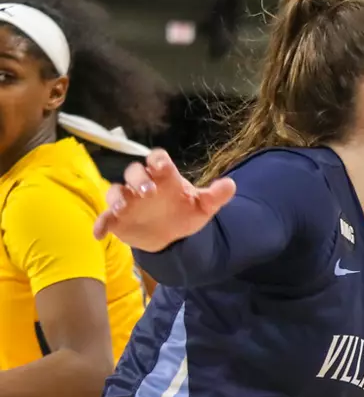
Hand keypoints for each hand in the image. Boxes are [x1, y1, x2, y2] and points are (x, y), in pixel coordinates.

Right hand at [93, 150, 236, 250]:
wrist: (171, 236)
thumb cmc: (184, 214)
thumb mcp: (203, 207)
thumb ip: (215, 196)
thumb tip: (231, 184)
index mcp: (164, 178)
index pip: (158, 160)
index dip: (158, 161)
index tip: (162, 167)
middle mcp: (142, 184)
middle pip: (134, 172)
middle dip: (139, 179)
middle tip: (148, 192)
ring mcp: (127, 200)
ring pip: (115, 190)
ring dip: (118, 197)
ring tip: (124, 208)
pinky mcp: (117, 217)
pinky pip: (105, 217)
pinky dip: (101, 223)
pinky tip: (99, 234)